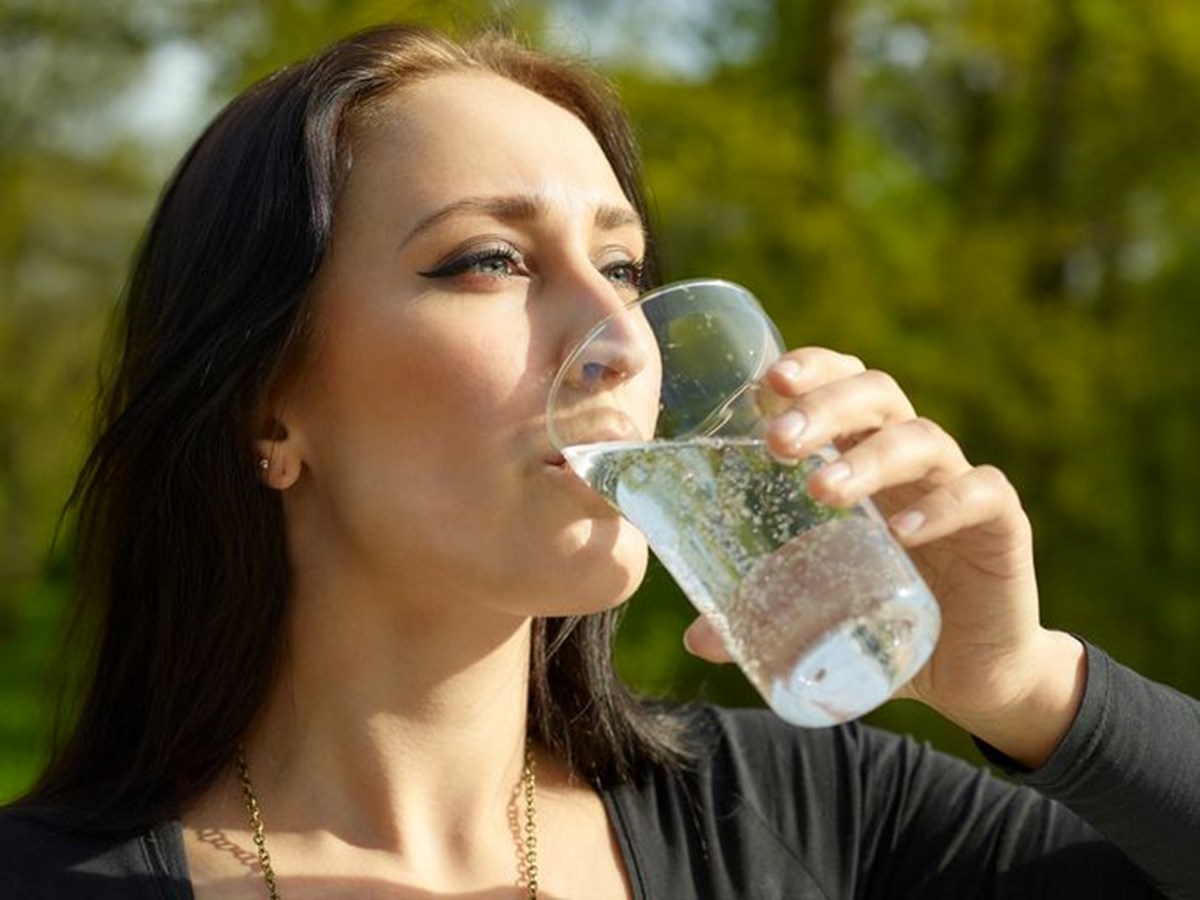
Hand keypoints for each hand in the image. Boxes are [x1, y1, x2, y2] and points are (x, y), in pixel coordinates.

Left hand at [684, 348, 1085, 765]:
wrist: (971, 672)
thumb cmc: (884, 618)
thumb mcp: (818, 610)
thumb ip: (762, 613)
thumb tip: (698, 639)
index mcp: (862, 456)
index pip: (840, 383)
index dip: (809, 369)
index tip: (765, 383)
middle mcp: (910, 459)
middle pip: (875, 395)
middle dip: (824, 406)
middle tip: (777, 443)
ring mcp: (957, 486)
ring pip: (921, 439)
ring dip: (868, 457)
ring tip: (821, 490)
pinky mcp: (1001, 526)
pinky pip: (981, 494)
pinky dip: (943, 506)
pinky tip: (902, 531)